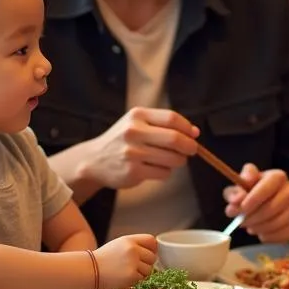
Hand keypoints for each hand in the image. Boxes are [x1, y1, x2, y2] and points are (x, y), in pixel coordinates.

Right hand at [82, 107, 199, 190]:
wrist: (94, 160)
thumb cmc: (123, 140)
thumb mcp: (137, 123)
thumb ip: (163, 124)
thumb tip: (194, 132)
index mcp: (137, 116)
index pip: (172, 118)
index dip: (187, 127)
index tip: (193, 134)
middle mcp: (134, 132)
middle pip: (175, 138)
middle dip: (189, 146)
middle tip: (192, 150)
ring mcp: (132, 153)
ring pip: (172, 158)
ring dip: (179, 161)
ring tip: (171, 160)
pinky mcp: (133, 172)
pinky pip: (163, 173)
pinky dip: (166, 172)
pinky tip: (155, 168)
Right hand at [93, 234, 157, 288]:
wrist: (90, 270)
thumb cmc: (104, 258)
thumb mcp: (119, 245)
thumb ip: (135, 245)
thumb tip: (153, 251)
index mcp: (130, 240)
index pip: (151, 241)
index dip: (152, 248)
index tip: (148, 254)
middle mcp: (133, 249)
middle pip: (152, 257)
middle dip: (146, 263)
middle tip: (135, 266)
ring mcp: (133, 263)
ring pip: (149, 270)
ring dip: (141, 273)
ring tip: (128, 272)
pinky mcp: (131, 275)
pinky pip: (142, 279)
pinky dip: (135, 280)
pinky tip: (125, 278)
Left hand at [223, 163, 288, 241]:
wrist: (287, 201)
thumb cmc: (262, 191)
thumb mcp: (247, 185)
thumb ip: (237, 189)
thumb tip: (235, 201)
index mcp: (277, 177)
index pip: (265, 188)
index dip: (251, 200)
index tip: (240, 209)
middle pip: (269, 209)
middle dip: (250, 218)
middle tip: (240, 221)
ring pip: (273, 224)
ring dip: (257, 228)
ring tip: (250, 226)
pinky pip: (278, 236)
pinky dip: (265, 236)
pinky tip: (261, 231)